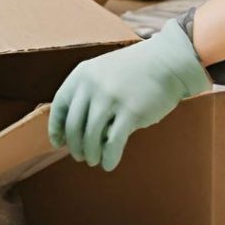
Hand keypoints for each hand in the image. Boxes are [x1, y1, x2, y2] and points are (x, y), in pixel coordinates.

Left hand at [49, 19, 211, 170]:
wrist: (168, 61)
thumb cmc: (136, 70)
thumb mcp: (103, 71)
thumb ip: (88, 94)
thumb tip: (75, 130)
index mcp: (82, 74)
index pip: (60, 106)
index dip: (56, 128)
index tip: (58, 143)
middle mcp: (92, 86)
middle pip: (74, 126)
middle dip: (75, 147)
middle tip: (80, 157)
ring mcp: (111, 99)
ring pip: (91, 138)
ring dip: (91, 155)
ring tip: (95, 160)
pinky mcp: (131, 112)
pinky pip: (113, 144)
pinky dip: (109, 158)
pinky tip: (110, 164)